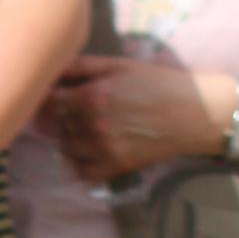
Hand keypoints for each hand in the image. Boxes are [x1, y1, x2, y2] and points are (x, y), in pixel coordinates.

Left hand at [40, 54, 211, 184]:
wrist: (194, 114)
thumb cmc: (158, 83)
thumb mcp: (119, 65)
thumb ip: (82, 66)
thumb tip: (50, 68)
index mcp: (91, 96)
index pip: (48, 102)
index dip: (44, 97)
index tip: (48, 95)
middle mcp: (92, 125)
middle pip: (56, 125)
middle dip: (59, 116)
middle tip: (69, 109)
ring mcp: (103, 149)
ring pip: (66, 148)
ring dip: (68, 138)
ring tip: (81, 128)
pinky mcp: (116, 167)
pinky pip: (82, 171)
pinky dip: (79, 162)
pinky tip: (89, 150)